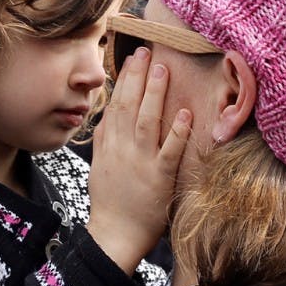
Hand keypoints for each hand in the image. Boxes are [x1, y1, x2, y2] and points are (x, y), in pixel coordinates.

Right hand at [86, 47, 191, 273]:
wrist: (114, 234)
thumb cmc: (110, 202)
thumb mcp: (99, 167)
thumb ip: (105, 141)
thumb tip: (109, 117)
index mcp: (108, 145)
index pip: (114, 105)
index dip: (123, 80)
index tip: (131, 58)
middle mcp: (122, 150)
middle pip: (128, 105)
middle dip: (137, 76)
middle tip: (146, 51)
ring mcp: (140, 163)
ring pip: (146, 121)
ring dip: (155, 93)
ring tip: (163, 68)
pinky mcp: (159, 178)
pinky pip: (169, 151)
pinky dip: (177, 131)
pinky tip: (185, 113)